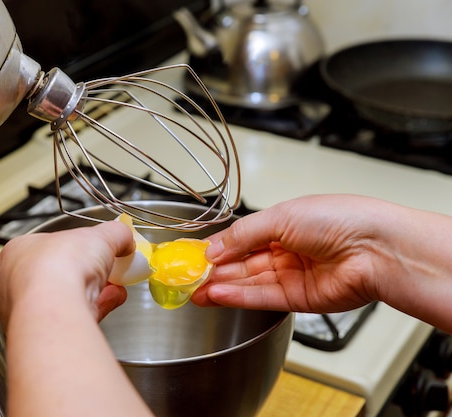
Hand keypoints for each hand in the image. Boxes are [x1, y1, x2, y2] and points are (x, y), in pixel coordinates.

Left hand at [0, 221, 152, 416]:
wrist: (53, 308)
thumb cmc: (58, 266)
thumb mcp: (99, 235)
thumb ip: (114, 233)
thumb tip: (123, 235)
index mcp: (18, 251)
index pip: (49, 245)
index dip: (77, 245)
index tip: (97, 247)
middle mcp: (18, 283)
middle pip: (60, 273)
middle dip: (89, 271)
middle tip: (109, 267)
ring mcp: (31, 310)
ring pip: (67, 297)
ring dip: (96, 290)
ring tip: (117, 284)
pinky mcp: (48, 331)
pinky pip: (75, 316)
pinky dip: (96, 307)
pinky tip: (113, 299)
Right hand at [192, 194, 451, 332]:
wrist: (375, 248)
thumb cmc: (340, 219)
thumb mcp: (281, 216)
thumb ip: (243, 234)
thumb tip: (214, 247)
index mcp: (285, 224)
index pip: (242, 237)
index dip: (218, 246)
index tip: (194, 254)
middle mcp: (287, 250)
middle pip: (243, 262)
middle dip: (215, 269)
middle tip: (188, 276)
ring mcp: (292, 275)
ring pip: (248, 282)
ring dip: (221, 286)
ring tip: (194, 290)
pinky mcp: (298, 299)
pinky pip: (261, 297)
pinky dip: (237, 296)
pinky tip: (216, 295)